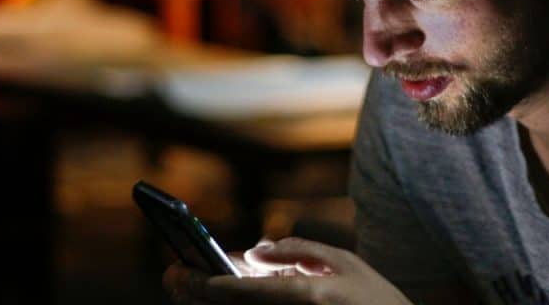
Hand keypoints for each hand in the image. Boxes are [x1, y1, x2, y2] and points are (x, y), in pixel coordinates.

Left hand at [163, 237, 413, 304]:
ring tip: (183, 288)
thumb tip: (258, 249)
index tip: (192, 277)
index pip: (252, 292)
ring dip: (211, 303)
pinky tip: (217, 297)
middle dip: (200, 295)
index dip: (216, 285)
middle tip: (173, 281)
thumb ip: (299, 251)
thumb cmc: (375, 299)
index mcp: (311, 295)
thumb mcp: (346, 264)